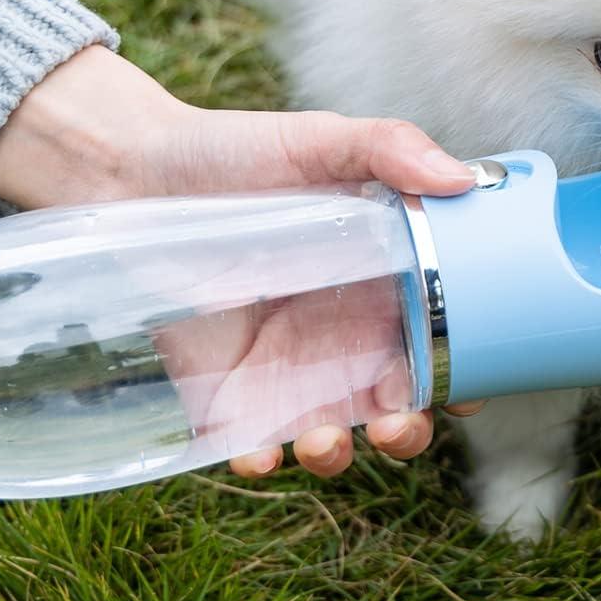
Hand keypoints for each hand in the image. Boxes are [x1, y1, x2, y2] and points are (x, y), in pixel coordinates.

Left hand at [0, 45, 484, 476]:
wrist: (131, 173)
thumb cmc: (234, 151)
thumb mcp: (319, 139)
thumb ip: (391, 149)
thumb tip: (463, 180)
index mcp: (383, 281)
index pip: (439, 338)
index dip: (462, 370)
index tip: (469, 387)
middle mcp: (343, 334)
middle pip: (398, 403)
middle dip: (408, 430)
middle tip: (396, 424)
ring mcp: (286, 368)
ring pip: (334, 434)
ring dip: (338, 452)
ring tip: (321, 441)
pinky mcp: (225, 391)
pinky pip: (251, 443)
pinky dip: (259, 460)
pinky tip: (256, 455)